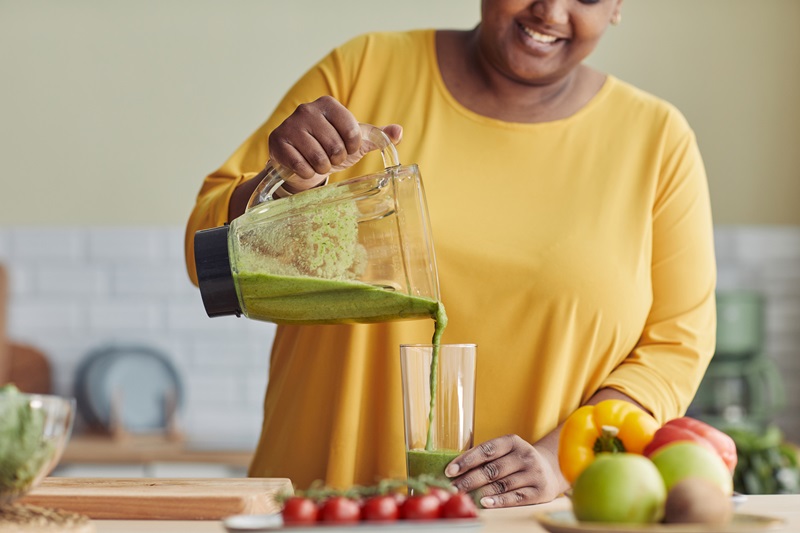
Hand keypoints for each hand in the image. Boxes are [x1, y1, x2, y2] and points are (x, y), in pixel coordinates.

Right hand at [268, 95, 401, 192]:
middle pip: (335, 146)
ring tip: (318, 162)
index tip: (347, 148)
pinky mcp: (277, 142)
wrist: (300, 159)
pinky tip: (304, 166)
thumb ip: (378, 136)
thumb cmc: (329, 146)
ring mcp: (290, 125)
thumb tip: (398, 132)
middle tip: (330, 157)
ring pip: (318, 158)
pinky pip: (301, 166)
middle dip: (337, 159)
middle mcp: (306, 109)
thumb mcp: (356, 140)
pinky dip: (306, 172)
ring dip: (322, 167)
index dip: (353, 146)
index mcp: (328, 104)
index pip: (352, 130)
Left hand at [445, 434, 567, 507]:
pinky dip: (499, 501)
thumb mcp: (506, 451)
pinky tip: (484, 503)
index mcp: (512, 441)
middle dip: (469, 479)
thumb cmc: (517, 460)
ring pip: (502, 484)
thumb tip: (455, 468)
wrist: (550, 469)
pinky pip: (516, 497)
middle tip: (452, 488)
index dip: (467, 460)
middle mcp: (524, 455)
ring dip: (480, 492)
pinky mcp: (540, 491)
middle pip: (492, 469)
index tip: (450, 470)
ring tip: (463, 497)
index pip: (486, 450)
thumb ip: (485, 457)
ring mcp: (533, 473)